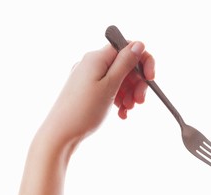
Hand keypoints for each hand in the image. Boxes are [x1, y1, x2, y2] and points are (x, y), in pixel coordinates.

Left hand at [39, 42, 154, 148]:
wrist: (60, 134)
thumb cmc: (84, 111)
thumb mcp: (110, 85)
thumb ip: (125, 63)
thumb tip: (138, 44)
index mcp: (96, 58)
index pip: (127, 48)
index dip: (143, 62)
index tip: (150, 79)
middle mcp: (91, 64)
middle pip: (125, 65)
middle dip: (137, 83)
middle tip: (139, 102)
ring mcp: (88, 77)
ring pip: (119, 79)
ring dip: (129, 93)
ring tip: (128, 110)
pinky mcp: (87, 90)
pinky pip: (110, 89)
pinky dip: (119, 100)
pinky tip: (121, 113)